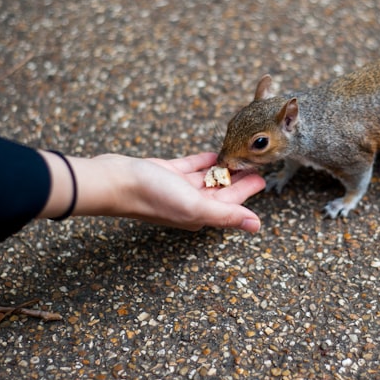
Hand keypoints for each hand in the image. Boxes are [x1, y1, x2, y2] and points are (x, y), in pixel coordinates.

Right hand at [39, 151, 264, 232]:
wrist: (115, 180)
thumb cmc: (152, 196)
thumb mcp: (196, 206)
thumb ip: (227, 215)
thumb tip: (256, 226)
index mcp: (199, 214)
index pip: (231, 204)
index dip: (247, 192)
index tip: (263, 178)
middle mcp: (190, 203)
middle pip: (221, 191)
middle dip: (239, 180)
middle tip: (257, 164)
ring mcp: (177, 188)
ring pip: (207, 178)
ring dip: (223, 169)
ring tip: (240, 156)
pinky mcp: (165, 172)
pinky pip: (190, 166)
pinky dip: (203, 161)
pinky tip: (214, 153)